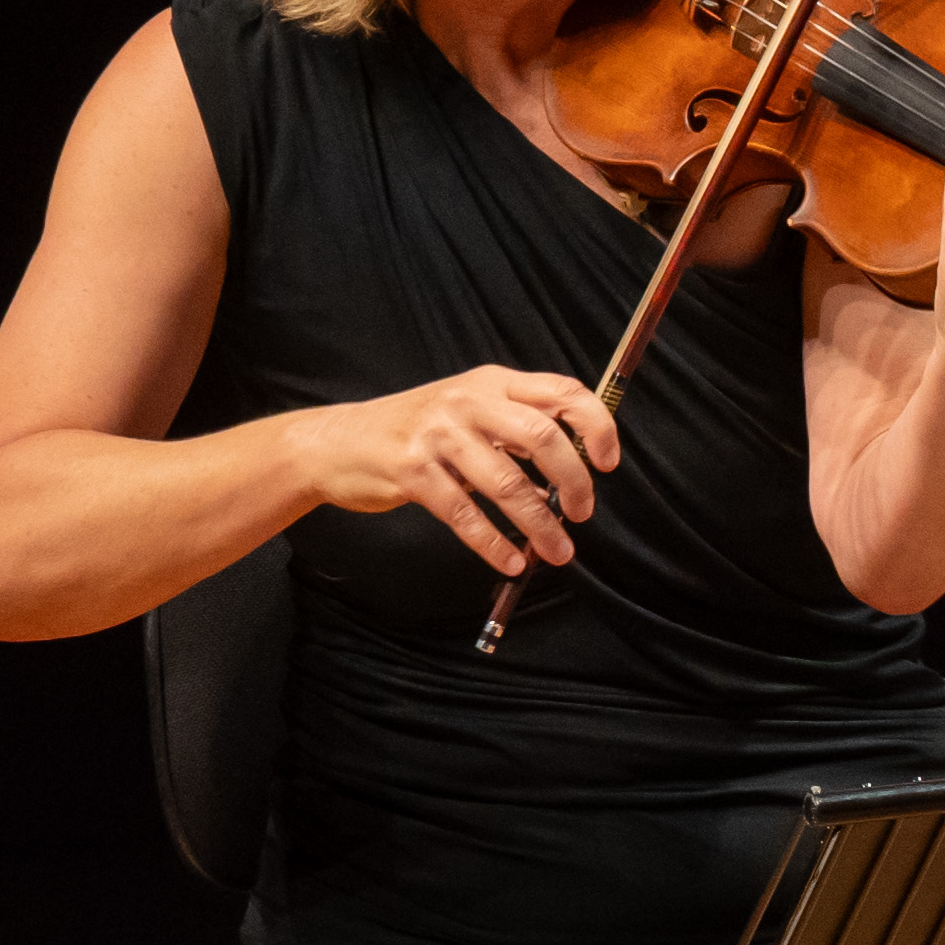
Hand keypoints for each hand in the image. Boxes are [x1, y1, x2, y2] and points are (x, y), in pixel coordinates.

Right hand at [313, 362, 621, 579]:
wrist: (336, 443)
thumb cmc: (414, 429)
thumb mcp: (468, 409)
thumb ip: (516, 427)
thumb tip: (572, 470)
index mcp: (491, 383)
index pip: (562, 393)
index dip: (597, 426)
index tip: (608, 462)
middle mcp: (467, 402)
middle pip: (544, 438)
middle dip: (575, 482)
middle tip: (582, 512)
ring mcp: (437, 435)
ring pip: (508, 484)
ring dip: (541, 525)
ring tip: (558, 551)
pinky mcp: (412, 471)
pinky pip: (466, 514)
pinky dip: (494, 543)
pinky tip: (511, 561)